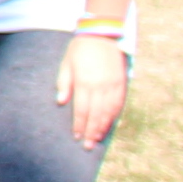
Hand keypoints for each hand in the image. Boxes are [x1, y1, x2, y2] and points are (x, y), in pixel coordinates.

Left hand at [59, 36, 130, 150]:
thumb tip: (61, 102)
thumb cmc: (79, 50)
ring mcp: (112, 86)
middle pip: (96, 115)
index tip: (76, 136)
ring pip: (109, 112)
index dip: (79, 125)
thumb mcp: (66, 64)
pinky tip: (111, 125)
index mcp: (84, 82)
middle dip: (91, 131)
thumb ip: (64, 83)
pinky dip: (115, 116)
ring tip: (98, 139)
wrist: (101, 35)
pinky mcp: (121, 83)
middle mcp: (100, 87)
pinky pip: (119, 104)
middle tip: (88, 146)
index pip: (82, 110)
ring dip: (103, 127)